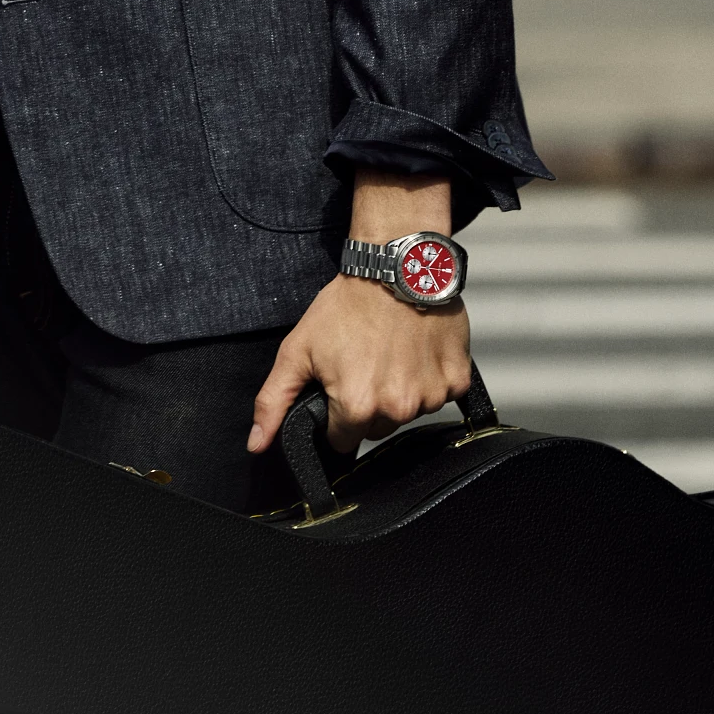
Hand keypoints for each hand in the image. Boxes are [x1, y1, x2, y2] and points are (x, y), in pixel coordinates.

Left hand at [249, 172, 470, 453]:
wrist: (396, 268)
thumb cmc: (346, 306)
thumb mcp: (297, 351)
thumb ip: (274, 402)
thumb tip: (257, 445)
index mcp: (357, 406)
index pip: (343, 441)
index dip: (338, 416)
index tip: (341, 386)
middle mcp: (397, 408)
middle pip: (378, 430)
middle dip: (370, 405)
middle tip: (366, 364)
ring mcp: (431, 395)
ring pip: (410, 413)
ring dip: (402, 392)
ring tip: (392, 354)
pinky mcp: (456, 380)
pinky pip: (441, 395)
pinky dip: (430, 378)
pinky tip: (417, 352)